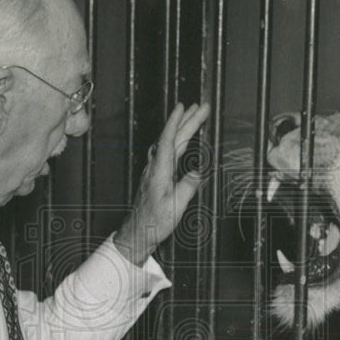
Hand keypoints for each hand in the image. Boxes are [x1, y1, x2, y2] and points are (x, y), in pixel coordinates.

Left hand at [113, 101, 210, 266]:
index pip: (168, 141)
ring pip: (169, 143)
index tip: (185, 107)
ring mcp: (155, 170)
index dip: (176, 123)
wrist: (138, 233)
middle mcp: (156, 167)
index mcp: (160, 172)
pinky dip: (176, 140)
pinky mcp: (156, 175)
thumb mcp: (175, 208)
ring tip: (193, 115)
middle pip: (172, 138)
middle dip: (186, 120)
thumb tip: (198, 172)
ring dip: (181, 128)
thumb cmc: (153, 223)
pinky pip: (167, 151)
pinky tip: (180, 138)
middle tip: (201, 107)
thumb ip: (187, 188)